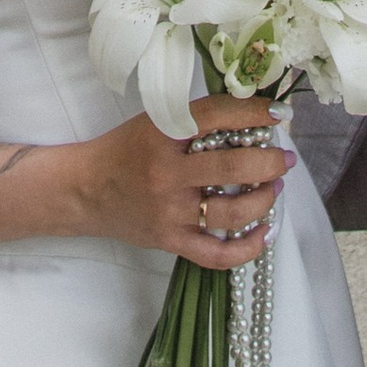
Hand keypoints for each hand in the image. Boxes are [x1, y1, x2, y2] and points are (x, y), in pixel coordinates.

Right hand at [75, 95, 291, 268]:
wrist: (82, 189)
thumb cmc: (123, 150)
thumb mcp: (154, 122)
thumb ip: (196, 120)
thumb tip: (251, 116)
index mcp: (164, 133)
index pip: (218, 116)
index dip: (254, 112)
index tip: (278, 113)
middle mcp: (168, 173)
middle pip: (234, 168)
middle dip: (270, 162)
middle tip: (284, 158)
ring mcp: (170, 211)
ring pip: (232, 211)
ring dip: (264, 200)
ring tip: (273, 188)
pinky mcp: (169, 240)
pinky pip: (216, 254)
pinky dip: (246, 248)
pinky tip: (263, 234)